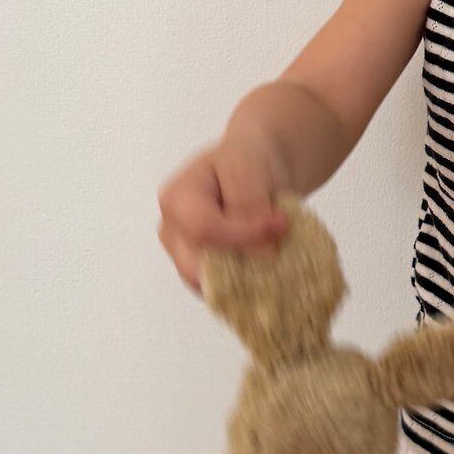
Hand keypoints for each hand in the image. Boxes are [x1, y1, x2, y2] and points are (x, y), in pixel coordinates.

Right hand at [157, 140, 289, 294]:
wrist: (257, 169)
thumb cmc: (247, 162)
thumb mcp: (247, 168)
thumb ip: (249, 206)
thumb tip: (261, 255)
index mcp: (176, 199)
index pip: (203, 229)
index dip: (244, 234)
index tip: (281, 225)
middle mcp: (172, 232)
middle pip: (199, 265)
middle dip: (243, 261)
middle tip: (278, 246)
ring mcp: (184, 255)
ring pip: (211, 284)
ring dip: (247, 277)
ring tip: (274, 255)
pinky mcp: (204, 272)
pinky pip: (223, 290)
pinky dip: (248, 285)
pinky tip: (268, 270)